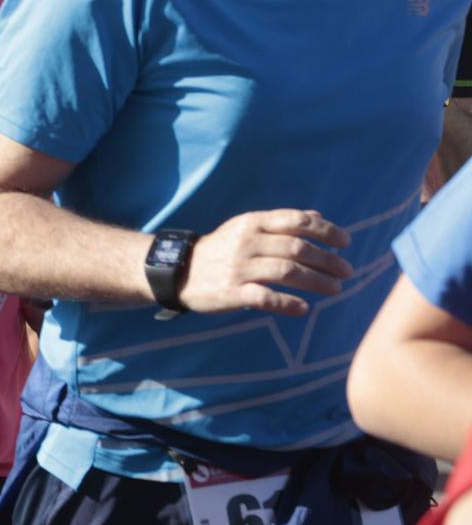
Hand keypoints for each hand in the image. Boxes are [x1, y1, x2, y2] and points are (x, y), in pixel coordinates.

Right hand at [177, 209, 352, 315]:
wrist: (177, 271)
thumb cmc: (221, 249)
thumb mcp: (246, 228)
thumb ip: (281, 223)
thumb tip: (318, 216)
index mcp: (252, 223)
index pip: (295, 221)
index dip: (325, 231)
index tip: (346, 243)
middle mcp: (246, 242)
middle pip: (296, 248)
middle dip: (328, 260)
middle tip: (347, 271)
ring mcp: (238, 267)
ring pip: (286, 272)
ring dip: (316, 281)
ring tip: (336, 289)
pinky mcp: (231, 292)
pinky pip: (265, 298)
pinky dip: (288, 303)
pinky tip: (303, 308)